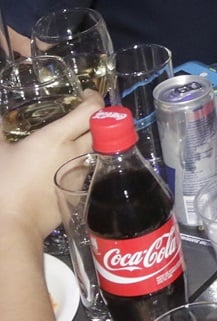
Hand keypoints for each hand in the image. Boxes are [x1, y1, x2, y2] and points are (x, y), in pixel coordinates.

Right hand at [0, 90, 102, 238]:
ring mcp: (82, 172)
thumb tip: (0, 120)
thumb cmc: (4, 186)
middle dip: (95, 118)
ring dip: (90, 141)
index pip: (91, 110)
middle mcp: (76, 152)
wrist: (13, 225)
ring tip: (72, 140)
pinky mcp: (81, 190)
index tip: (85, 95)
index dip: (93, 98)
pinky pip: (89, 169)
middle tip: (80, 116)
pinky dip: (82, 161)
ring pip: (95, 148)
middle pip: (100, 127)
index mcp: (57, 138)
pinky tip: (66, 164)